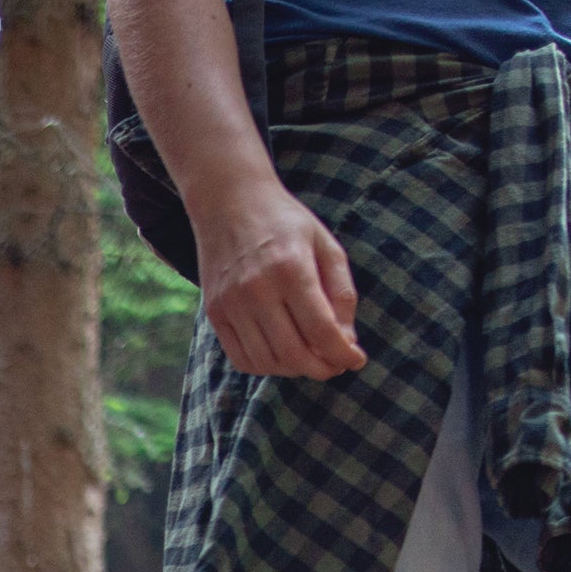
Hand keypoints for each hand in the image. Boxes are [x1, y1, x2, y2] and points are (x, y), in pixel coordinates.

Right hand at [190, 177, 364, 377]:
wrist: (229, 201)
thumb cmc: (285, 222)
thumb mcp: (325, 245)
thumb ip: (341, 293)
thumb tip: (347, 341)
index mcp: (291, 268)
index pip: (321, 330)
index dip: (343, 354)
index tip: (356, 359)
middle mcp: (257, 289)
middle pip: (294, 353)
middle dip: (322, 369)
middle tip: (335, 365)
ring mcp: (231, 303)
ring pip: (267, 362)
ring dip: (294, 370)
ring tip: (309, 357)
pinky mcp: (215, 312)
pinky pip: (241, 358)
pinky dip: (266, 366)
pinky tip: (281, 354)